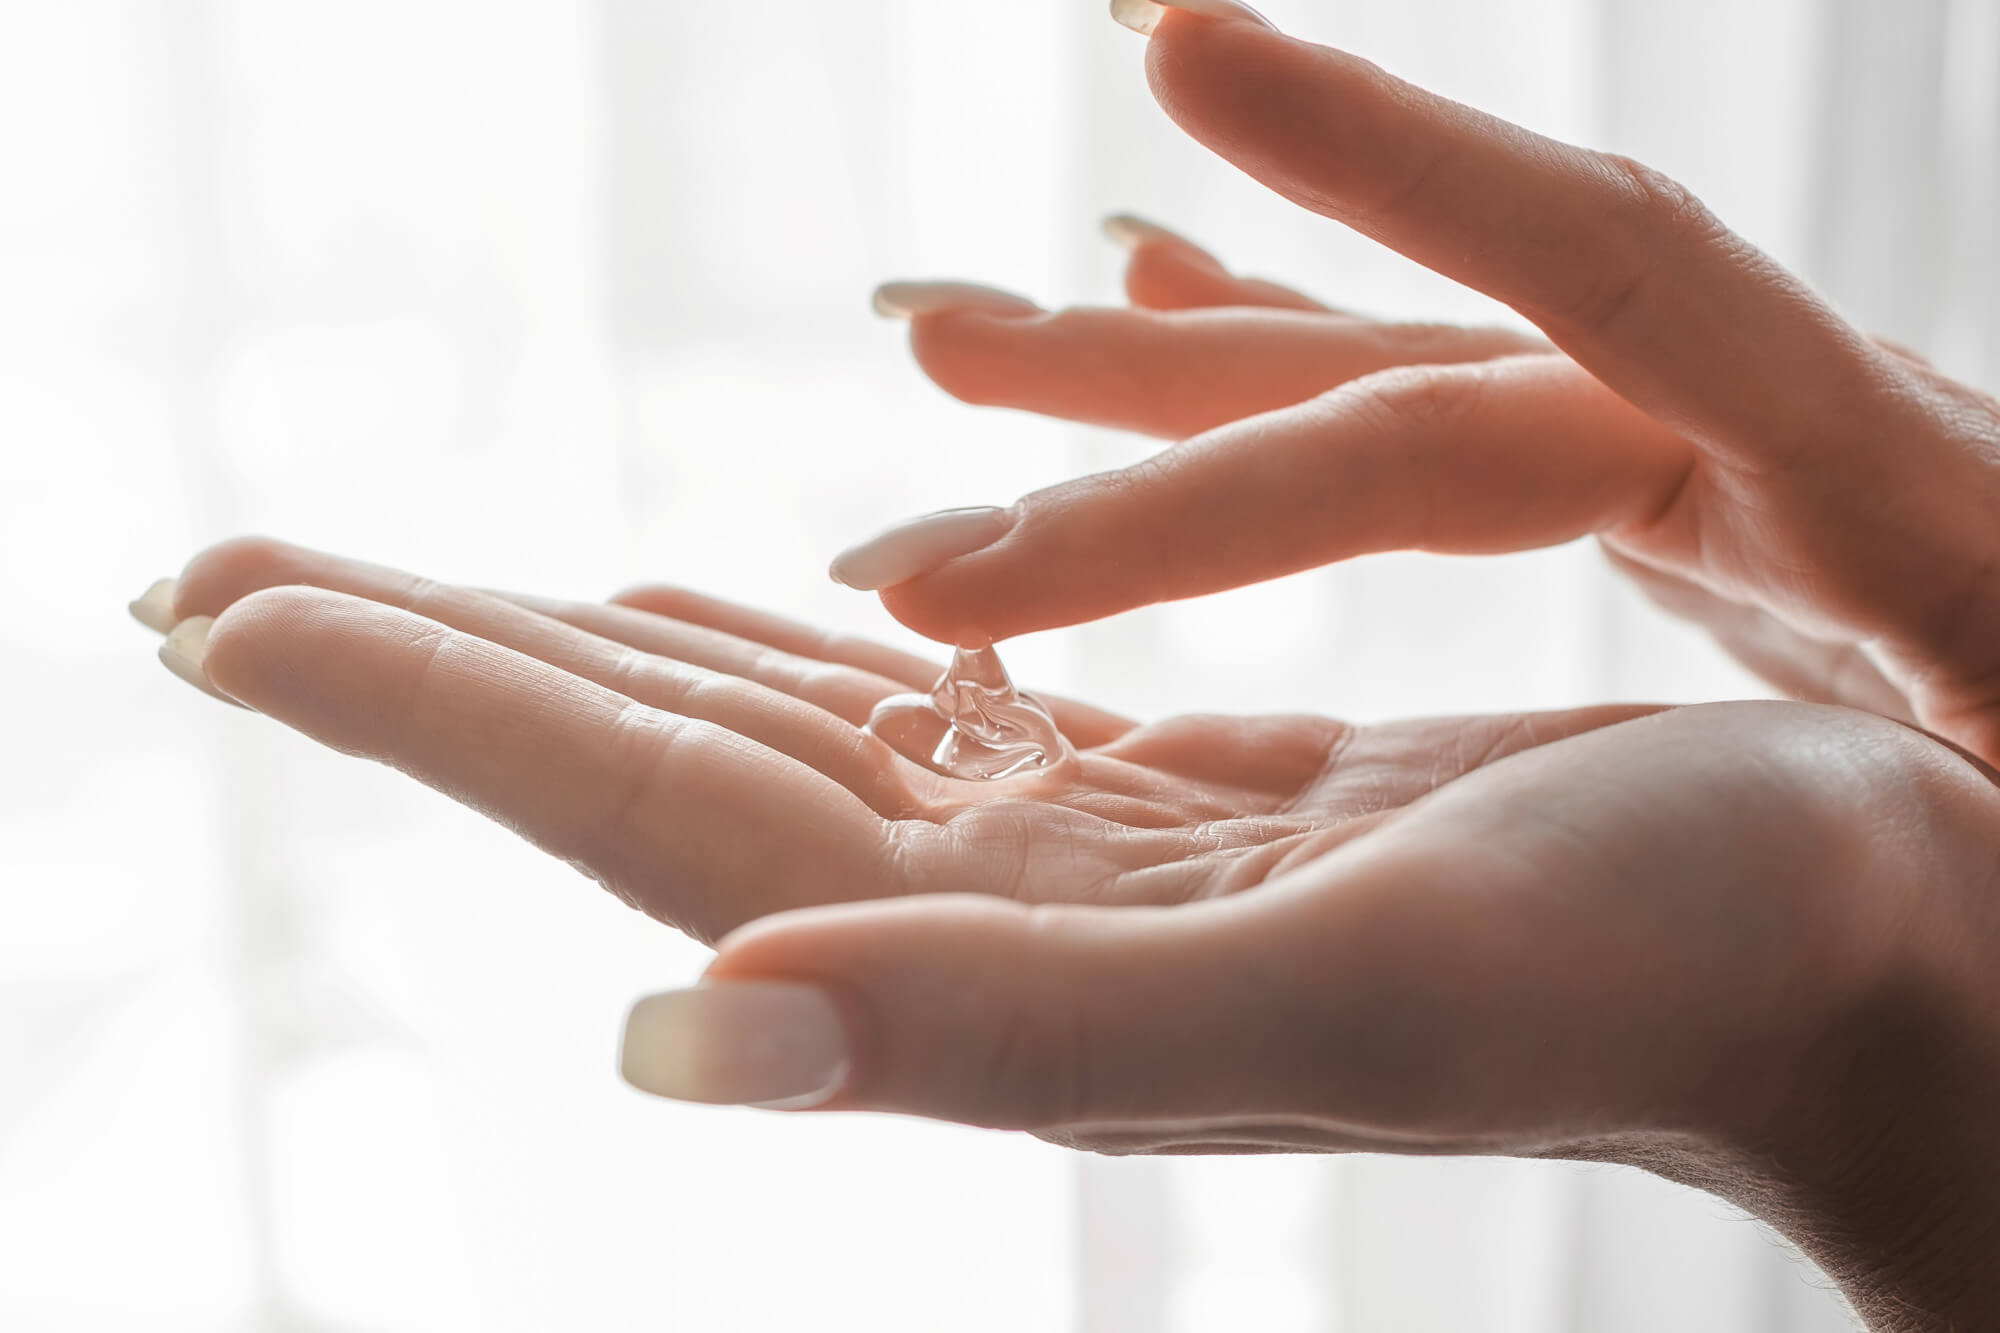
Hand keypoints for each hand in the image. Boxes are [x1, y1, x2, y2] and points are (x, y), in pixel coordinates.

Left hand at [137, 536, 1652, 940]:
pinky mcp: (1177, 800)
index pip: (628, 803)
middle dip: (427, 658)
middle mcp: (995, 918)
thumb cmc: (1660, 971)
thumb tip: (674, 1041)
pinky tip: (730, 610)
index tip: (202, 603)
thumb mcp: (1338, 993)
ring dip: (577, 647)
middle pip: (645, 759)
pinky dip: (794, 650)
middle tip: (214, 572)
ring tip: (411, 588)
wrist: (1850, 957)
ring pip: (763, 725)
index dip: (414, 699)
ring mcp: (1078, 857)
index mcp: (990, 957)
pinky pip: (922, 710)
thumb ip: (1004, 1029)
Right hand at [848, 2, 1999, 763]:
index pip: (1612, 275)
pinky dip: (1292, 359)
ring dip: (1160, 365)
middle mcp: (1758, 430)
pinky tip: (1164, 294)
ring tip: (952, 334)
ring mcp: (1697, 459)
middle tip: (922, 364)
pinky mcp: (1673, 500)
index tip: (1176, 46)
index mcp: (1886, 479)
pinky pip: (1435, 416)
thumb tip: (1978, 625)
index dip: (1398, 159)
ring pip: (1377, 395)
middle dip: (1151, 392)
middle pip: (1407, 380)